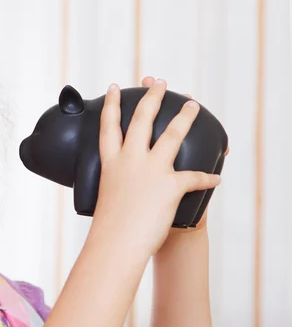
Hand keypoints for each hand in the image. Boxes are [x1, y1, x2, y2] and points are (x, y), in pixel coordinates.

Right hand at [92, 79, 221, 255]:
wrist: (116, 243)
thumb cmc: (109, 226)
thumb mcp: (108, 195)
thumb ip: (118, 182)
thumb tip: (125, 182)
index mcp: (112, 162)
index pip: (109, 125)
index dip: (111, 104)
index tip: (114, 87)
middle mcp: (130, 159)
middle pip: (142, 119)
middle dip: (152, 97)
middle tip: (160, 83)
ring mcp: (151, 170)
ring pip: (171, 134)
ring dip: (184, 117)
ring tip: (193, 105)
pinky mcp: (170, 185)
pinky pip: (195, 177)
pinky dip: (207, 178)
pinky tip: (217, 177)